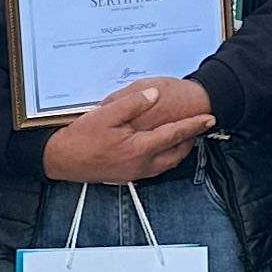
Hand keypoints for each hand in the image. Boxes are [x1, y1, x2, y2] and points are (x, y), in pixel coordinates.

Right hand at [44, 77, 214, 185]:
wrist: (61, 161)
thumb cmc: (81, 138)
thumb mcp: (106, 114)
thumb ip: (133, 103)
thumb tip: (154, 95)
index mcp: (139, 148)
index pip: (175, 134)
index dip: (194, 125)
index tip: (209, 118)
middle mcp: (142, 164)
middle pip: (177, 153)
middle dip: (191, 139)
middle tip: (200, 125)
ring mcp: (136, 172)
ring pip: (168, 163)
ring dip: (180, 149)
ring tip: (185, 135)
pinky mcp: (129, 176)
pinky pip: (156, 167)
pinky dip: (166, 156)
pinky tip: (161, 146)